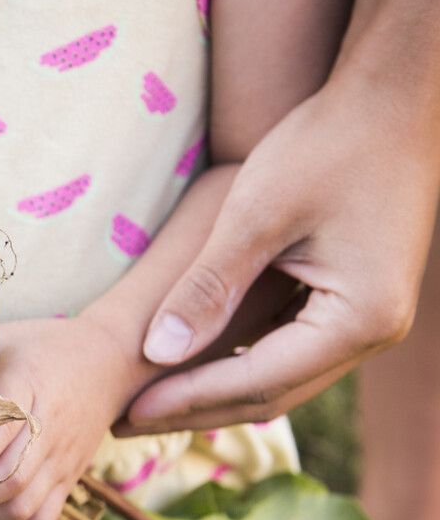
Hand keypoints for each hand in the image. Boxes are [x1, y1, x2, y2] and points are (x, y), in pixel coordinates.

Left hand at [0, 317, 132, 519]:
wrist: (112, 360)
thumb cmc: (43, 347)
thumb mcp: (2, 337)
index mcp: (27, 385)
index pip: (1, 430)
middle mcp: (49, 427)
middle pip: (9, 478)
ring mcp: (62, 458)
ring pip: (22, 505)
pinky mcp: (70, 477)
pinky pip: (43, 519)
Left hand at [127, 75, 439, 432]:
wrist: (395, 97)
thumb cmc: (328, 142)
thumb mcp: (256, 214)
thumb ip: (207, 287)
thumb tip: (156, 354)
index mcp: (359, 319)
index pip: (257, 382)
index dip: (186, 399)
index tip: (126, 410)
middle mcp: (373, 332)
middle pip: (270, 395)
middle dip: (194, 410)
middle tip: (124, 422)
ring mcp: (369, 320)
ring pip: (279, 379)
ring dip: (213, 392)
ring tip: (146, 402)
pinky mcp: (356, 301)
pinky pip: (289, 350)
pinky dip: (238, 362)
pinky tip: (188, 365)